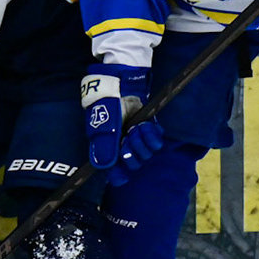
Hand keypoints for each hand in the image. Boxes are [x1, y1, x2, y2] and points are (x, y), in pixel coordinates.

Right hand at [81, 63, 163, 180]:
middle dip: (132, 156)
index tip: (122, 176)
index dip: (118, 175)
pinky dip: (152, 136)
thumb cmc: (107, 103)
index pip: (114, 171)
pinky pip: (155, 142)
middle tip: (127, 142)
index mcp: (106, 148)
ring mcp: (135, 138)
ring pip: (145, 155)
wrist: (120, 83)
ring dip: (141, 143)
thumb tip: (103, 167)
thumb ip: (104, 146)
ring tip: (136, 129)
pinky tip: (146, 127)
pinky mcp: (147, 129)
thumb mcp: (103, 124)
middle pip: (132, 165)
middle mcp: (121, 146)